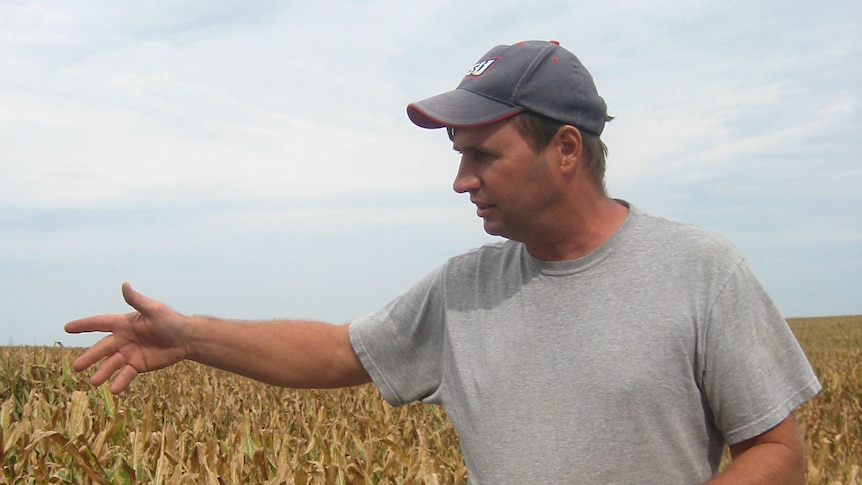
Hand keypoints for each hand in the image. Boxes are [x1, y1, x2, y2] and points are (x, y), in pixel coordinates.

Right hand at [65, 283, 190, 393]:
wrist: (186, 339)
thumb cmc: (171, 321)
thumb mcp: (154, 310)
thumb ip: (137, 301)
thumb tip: (124, 285)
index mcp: (124, 323)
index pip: (99, 323)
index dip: (83, 325)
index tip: (67, 328)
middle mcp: (123, 339)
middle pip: (102, 348)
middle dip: (89, 357)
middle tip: (76, 367)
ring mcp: (129, 353)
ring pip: (111, 364)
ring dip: (103, 372)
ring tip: (94, 382)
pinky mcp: (138, 365)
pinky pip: (126, 375)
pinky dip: (120, 382)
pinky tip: (114, 390)